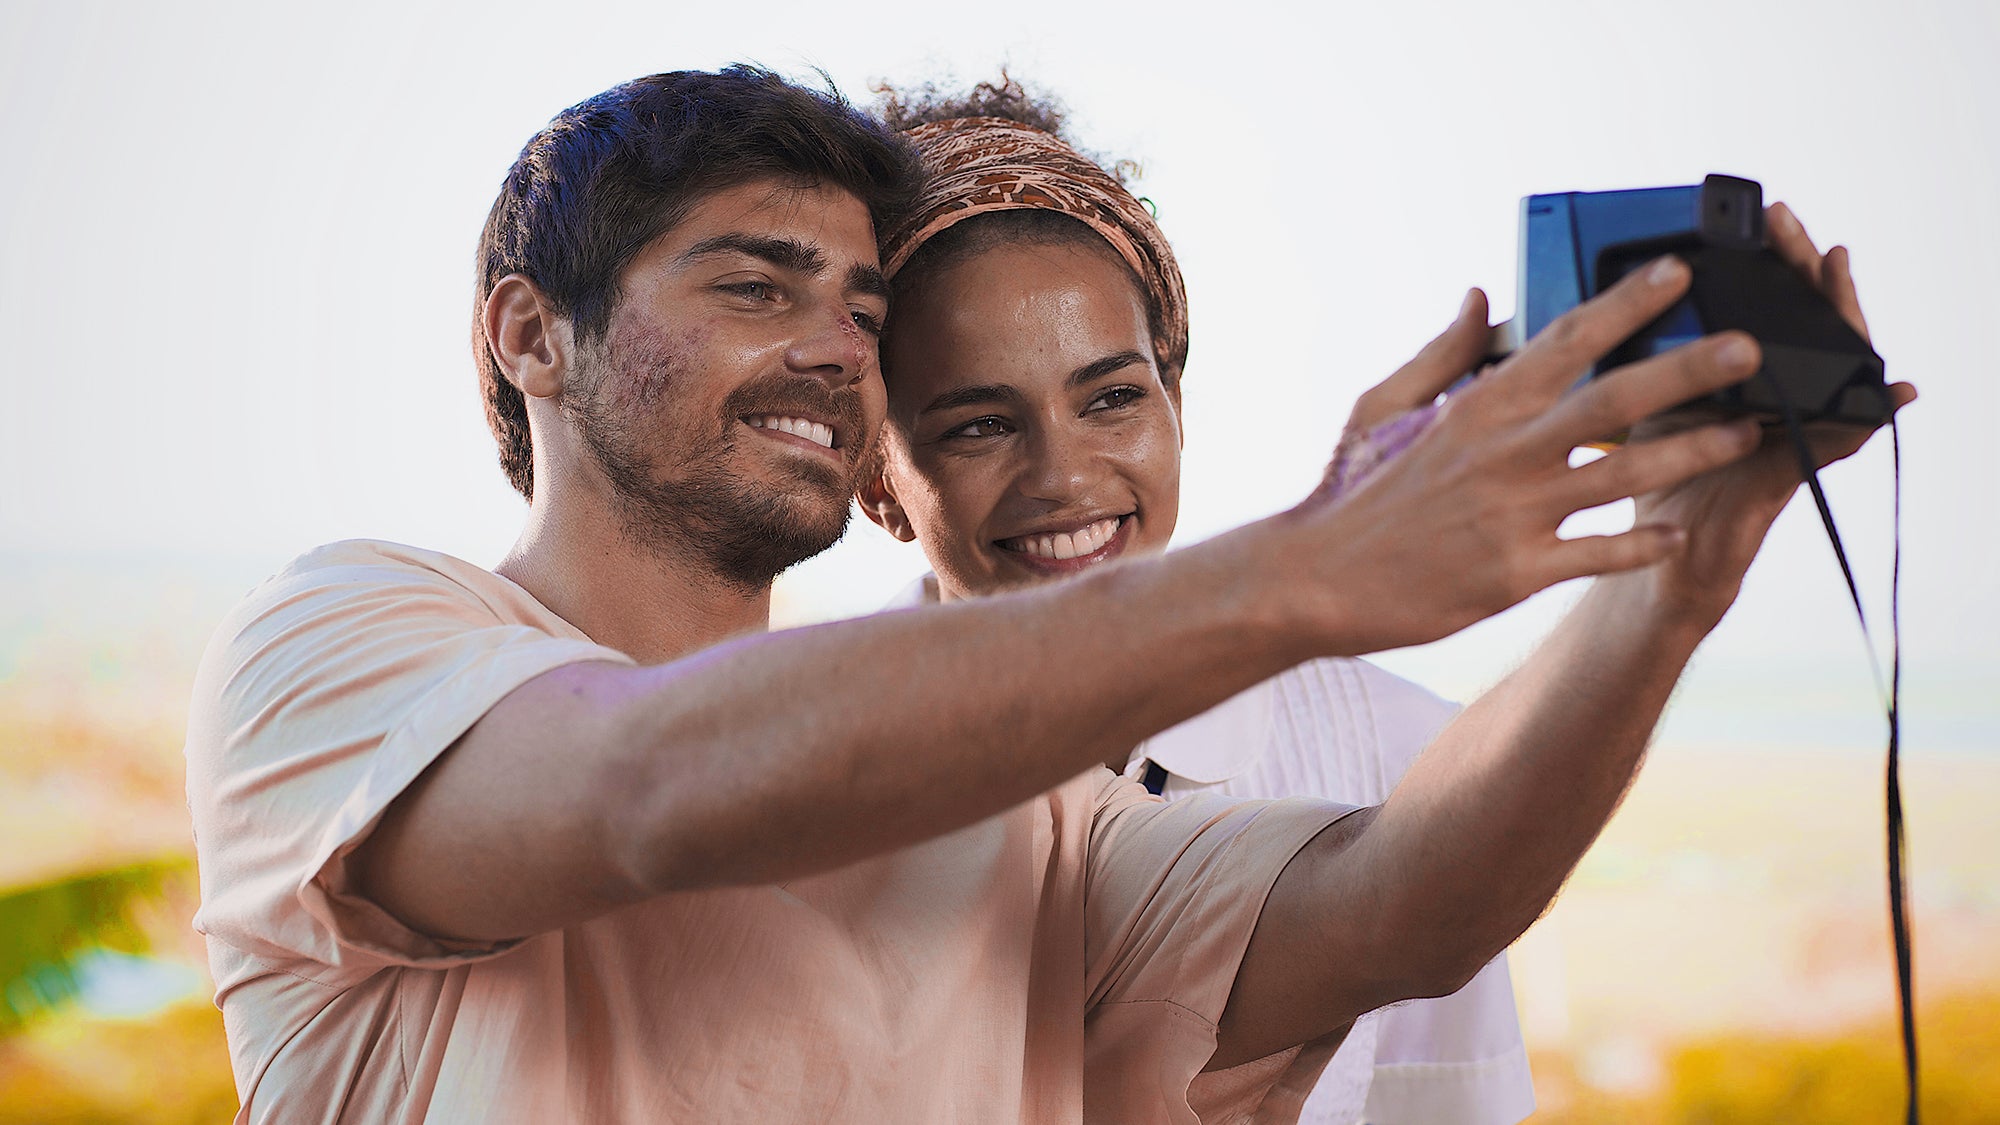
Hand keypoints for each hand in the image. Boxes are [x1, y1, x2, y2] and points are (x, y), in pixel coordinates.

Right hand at [1284, 257, 1769, 654]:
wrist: (1319, 579)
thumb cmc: (1352, 491)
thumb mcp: (1382, 406)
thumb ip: (1444, 353)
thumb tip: (1482, 299)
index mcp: (1478, 406)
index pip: (1564, 339)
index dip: (1626, 302)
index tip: (1677, 272)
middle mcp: (1505, 453)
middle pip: (1614, 400)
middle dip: (1687, 368)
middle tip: (1747, 346)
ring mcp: (1515, 514)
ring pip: (1622, 475)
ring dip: (1690, 452)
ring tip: (1744, 433)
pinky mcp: (1517, 572)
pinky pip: (1596, 553)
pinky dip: (1639, 546)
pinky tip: (1679, 534)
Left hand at [1618, 203, 1916, 623]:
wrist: (1648, 568)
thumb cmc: (1644, 484)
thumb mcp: (1634, 411)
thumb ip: (1638, 364)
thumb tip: (1613, 303)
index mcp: (1725, 381)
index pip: (1754, 309)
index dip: (1763, 264)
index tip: (1759, 217)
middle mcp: (1764, 399)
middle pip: (1797, 325)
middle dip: (1799, 272)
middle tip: (1795, 229)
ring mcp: (1784, 433)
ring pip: (1830, 369)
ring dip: (1841, 321)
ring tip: (1841, 275)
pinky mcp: (1788, 476)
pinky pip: (1837, 442)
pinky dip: (1866, 416)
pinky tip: (1893, 392)